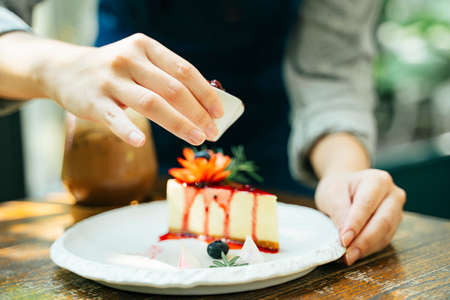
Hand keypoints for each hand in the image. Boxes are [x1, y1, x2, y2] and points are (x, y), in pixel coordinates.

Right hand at [40, 33, 222, 146]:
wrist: (65, 70)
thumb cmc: (116, 71)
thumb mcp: (139, 62)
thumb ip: (165, 77)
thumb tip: (203, 106)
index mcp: (146, 47)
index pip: (184, 70)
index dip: (205, 93)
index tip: (219, 113)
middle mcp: (129, 59)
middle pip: (173, 89)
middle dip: (198, 113)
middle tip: (211, 132)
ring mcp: (110, 80)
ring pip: (152, 104)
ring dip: (179, 124)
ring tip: (196, 139)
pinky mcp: (93, 101)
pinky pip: (115, 119)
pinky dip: (128, 131)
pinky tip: (141, 142)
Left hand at [315, 169, 405, 264]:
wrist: (346, 187)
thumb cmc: (339, 187)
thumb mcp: (332, 194)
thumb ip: (339, 212)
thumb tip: (346, 237)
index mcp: (377, 180)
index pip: (367, 204)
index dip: (355, 224)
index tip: (344, 240)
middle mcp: (393, 194)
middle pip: (383, 221)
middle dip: (364, 240)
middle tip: (347, 255)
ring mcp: (396, 210)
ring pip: (385, 233)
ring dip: (367, 248)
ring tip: (348, 257)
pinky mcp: (393, 225)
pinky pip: (384, 240)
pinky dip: (369, 249)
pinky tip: (355, 253)